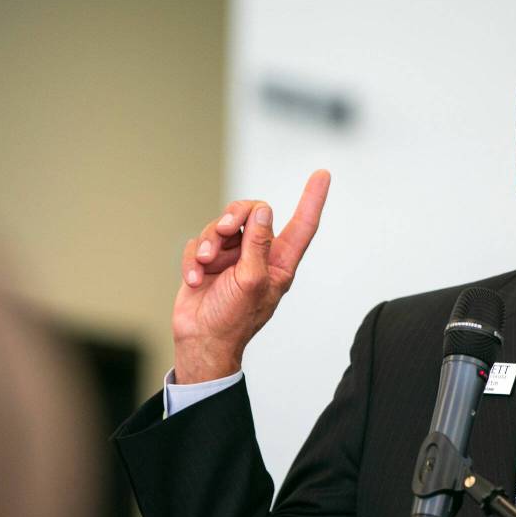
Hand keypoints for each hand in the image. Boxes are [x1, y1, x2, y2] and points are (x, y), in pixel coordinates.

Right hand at [172, 170, 330, 383]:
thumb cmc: (232, 320)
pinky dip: (193, 259)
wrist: (200, 342)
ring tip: (206, 264)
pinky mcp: (207, 261)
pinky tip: (195, 279)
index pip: (302, 225)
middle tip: (226, 230)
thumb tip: (264, 212)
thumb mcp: (251, 280)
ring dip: (210, 242)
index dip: (312, 199)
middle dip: (236, 216)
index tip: (322, 175)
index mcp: (279, 262)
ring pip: (222, 226)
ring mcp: (231, 257)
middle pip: (253, 213)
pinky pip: (198, 243)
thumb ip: (258, 244)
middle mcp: (257, 255)